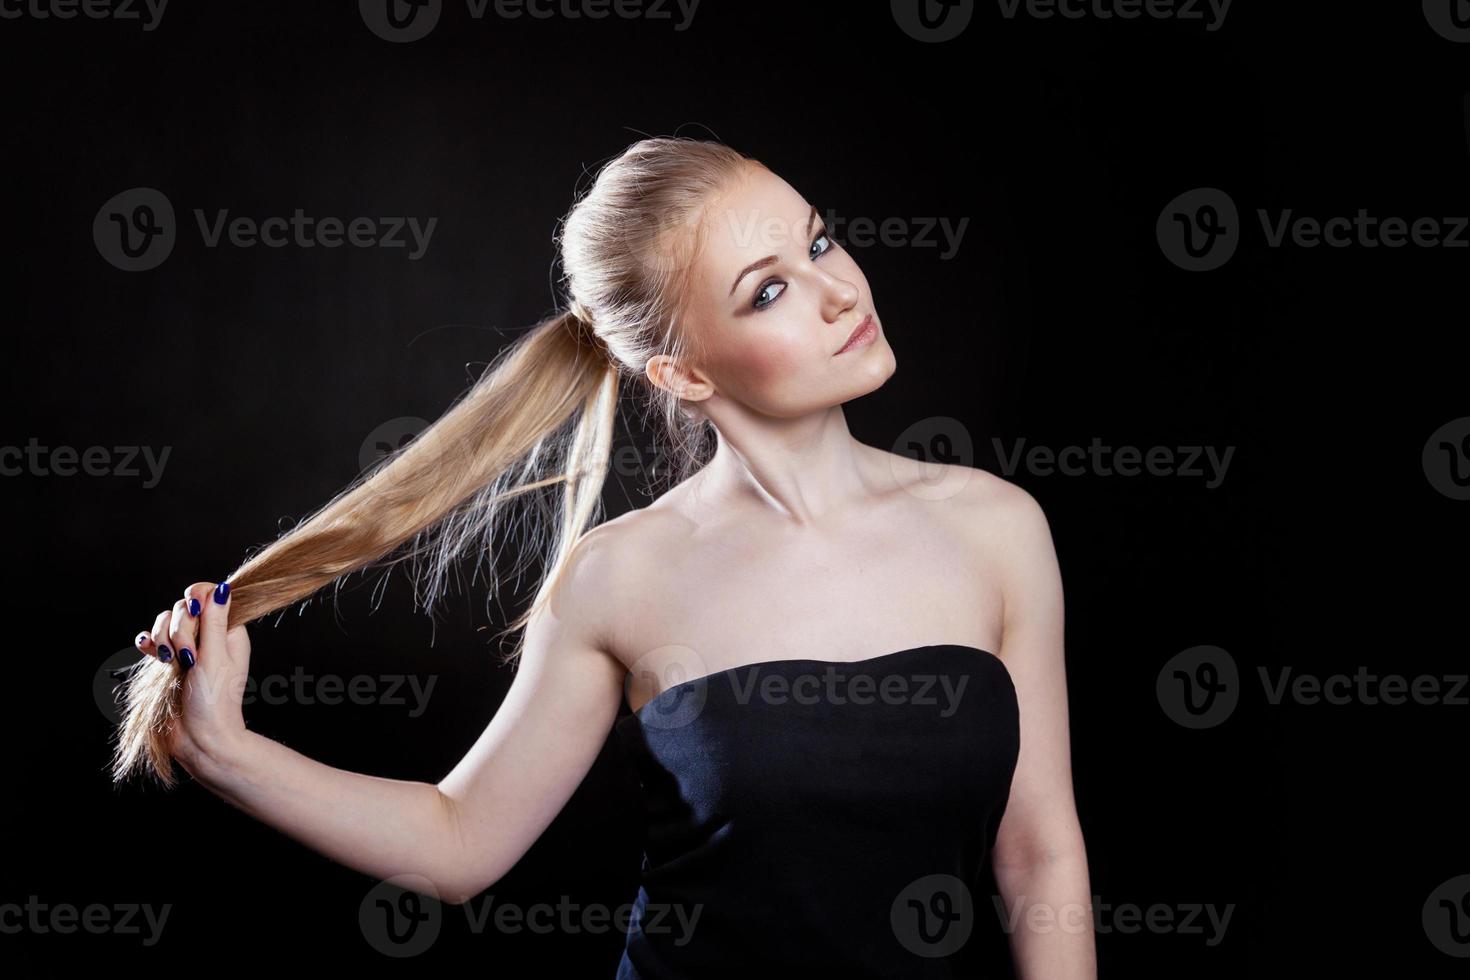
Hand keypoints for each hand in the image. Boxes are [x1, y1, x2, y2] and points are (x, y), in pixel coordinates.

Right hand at [133, 581, 250, 772]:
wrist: (199, 738)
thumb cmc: (214, 701)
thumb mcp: (216, 657)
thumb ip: (214, 622)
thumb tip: (222, 588)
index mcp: (229, 630)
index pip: (209, 594)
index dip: (197, 600)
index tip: (194, 614)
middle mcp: (209, 635)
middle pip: (183, 607)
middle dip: (179, 628)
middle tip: (187, 657)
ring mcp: (188, 648)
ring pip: (165, 622)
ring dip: (163, 638)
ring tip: (170, 662)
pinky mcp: (169, 661)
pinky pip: (152, 640)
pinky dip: (148, 643)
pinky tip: (150, 653)